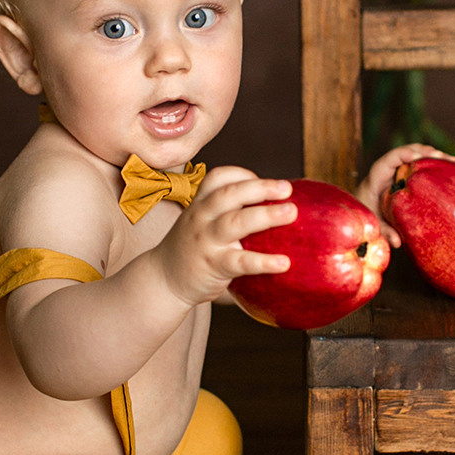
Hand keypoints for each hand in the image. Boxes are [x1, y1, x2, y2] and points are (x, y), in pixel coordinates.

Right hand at [156, 166, 295, 305]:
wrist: (164, 280)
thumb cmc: (193, 248)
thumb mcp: (201, 221)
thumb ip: (227, 211)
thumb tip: (276, 205)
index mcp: (201, 203)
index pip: (219, 177)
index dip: (243, 175)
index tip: (265, 182)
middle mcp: (202, 217)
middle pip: (230, 194)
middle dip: (260, 188)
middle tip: (287, 188)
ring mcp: (207, 241)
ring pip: (235, 222)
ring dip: (265, 215)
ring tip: (291, 213)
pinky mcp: (214, 265)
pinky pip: (240, 261)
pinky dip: (262, 261)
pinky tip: (283, 263)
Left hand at [356, 144, 454, 246]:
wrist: (362, 207)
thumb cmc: (367, 213)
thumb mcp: (374, 222)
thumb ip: (384, 231)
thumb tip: (398, 242)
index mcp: (379, 173)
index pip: (393, 157)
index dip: (407, 154)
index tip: (420, 159)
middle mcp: (390, 166)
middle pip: (410, 151)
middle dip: (428, 153)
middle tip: (446, 159)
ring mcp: (399, 167)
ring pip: (418, 154)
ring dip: (434, 155)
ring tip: (452, 162)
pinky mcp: (407, 172)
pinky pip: (420, 163)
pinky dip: (434, 163)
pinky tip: (448, 168)